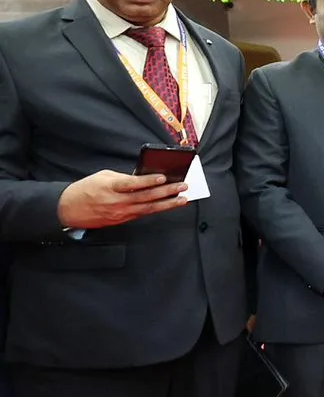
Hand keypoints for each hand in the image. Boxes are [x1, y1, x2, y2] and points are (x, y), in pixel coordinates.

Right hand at [57, 170, 187, 228]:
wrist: (69, 209)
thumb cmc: (85, 189)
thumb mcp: (102, 176)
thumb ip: (123, 177)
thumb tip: (142, 177)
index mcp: (110, 186)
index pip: (132, 183)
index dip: (147, 181)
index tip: (162, 178)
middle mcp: (117, 201)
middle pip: (145, 197)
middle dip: (166, 192)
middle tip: (182, 187)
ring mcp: (120, 212)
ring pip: (148, 208)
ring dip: (167, 204)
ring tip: (182, 199)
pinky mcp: (122, 220)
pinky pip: (143, 214)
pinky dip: (156, 209)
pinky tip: (168, 205)